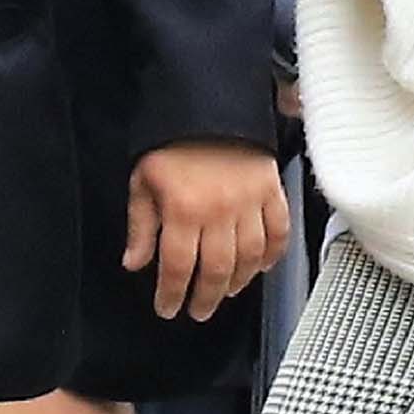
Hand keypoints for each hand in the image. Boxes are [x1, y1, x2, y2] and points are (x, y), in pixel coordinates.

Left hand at [126, 139, 292, 319]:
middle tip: (199, 311)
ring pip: (249, 257)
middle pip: (216, 270)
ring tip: (226, 292)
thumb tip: (135, 263)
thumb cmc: (172, 141)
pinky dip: (273, 254)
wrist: (209, 102)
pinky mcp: (272, 190)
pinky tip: (261, 266)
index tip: (168, 308)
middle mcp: (220, 211)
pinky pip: (279, 231)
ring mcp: (250, 202)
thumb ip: (140, 225)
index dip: (172, 294)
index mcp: (183, 210)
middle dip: (206, 297)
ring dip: (238, 281)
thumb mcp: (143, 180)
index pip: (178, 267)